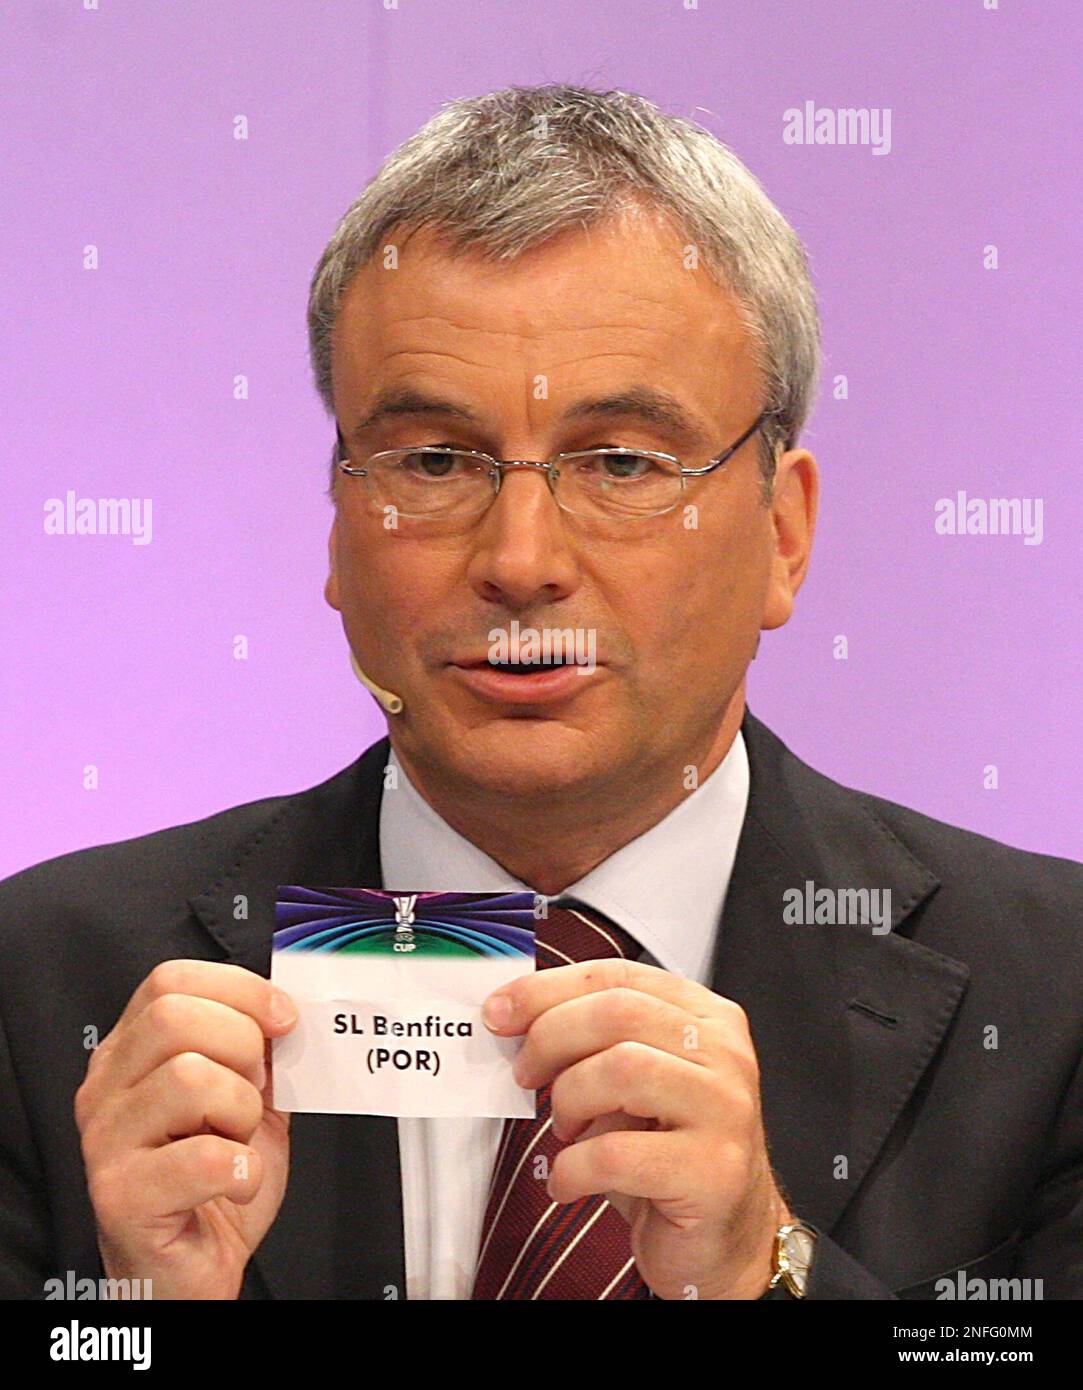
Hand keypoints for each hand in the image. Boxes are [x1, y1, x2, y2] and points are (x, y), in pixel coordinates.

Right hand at [74, 960, 297, 1298]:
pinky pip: (203, 1157)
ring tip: (236, 1142)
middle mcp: (106, 1088)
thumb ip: (259, 1049)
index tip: (282, 1019)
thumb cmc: (215, 1179)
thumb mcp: (246, 1096)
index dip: (239, 989)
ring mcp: (106, 1141)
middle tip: (253, 1093)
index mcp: (132, 1051)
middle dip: (241, 1049)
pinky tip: (237, 1180)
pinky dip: (243, 1169)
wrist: (194, 1265)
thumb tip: (286, 1008)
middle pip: (175, 1018)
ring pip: (189, 1079)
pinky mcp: (120, 1195)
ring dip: (241, 1112)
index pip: (170, 980)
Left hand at [482, 958, 791, 1299]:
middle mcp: (725, 1055)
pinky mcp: (713, 1172)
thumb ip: (592, 1041)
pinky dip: (572, 1167)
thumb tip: (512, 1015)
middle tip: (524, 1074)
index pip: (620, 976)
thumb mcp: (633, 1084)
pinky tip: (566, 1181)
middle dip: (551, 1037)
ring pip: (623, 1070)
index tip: (500, 1010)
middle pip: (618, 1012)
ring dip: (569, 1099)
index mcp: (706, 1019)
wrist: (729, 1242)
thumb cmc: (668, 1156)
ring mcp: (726, 1111)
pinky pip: (616, 1153)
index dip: (550, 988)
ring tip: (563, 1130)